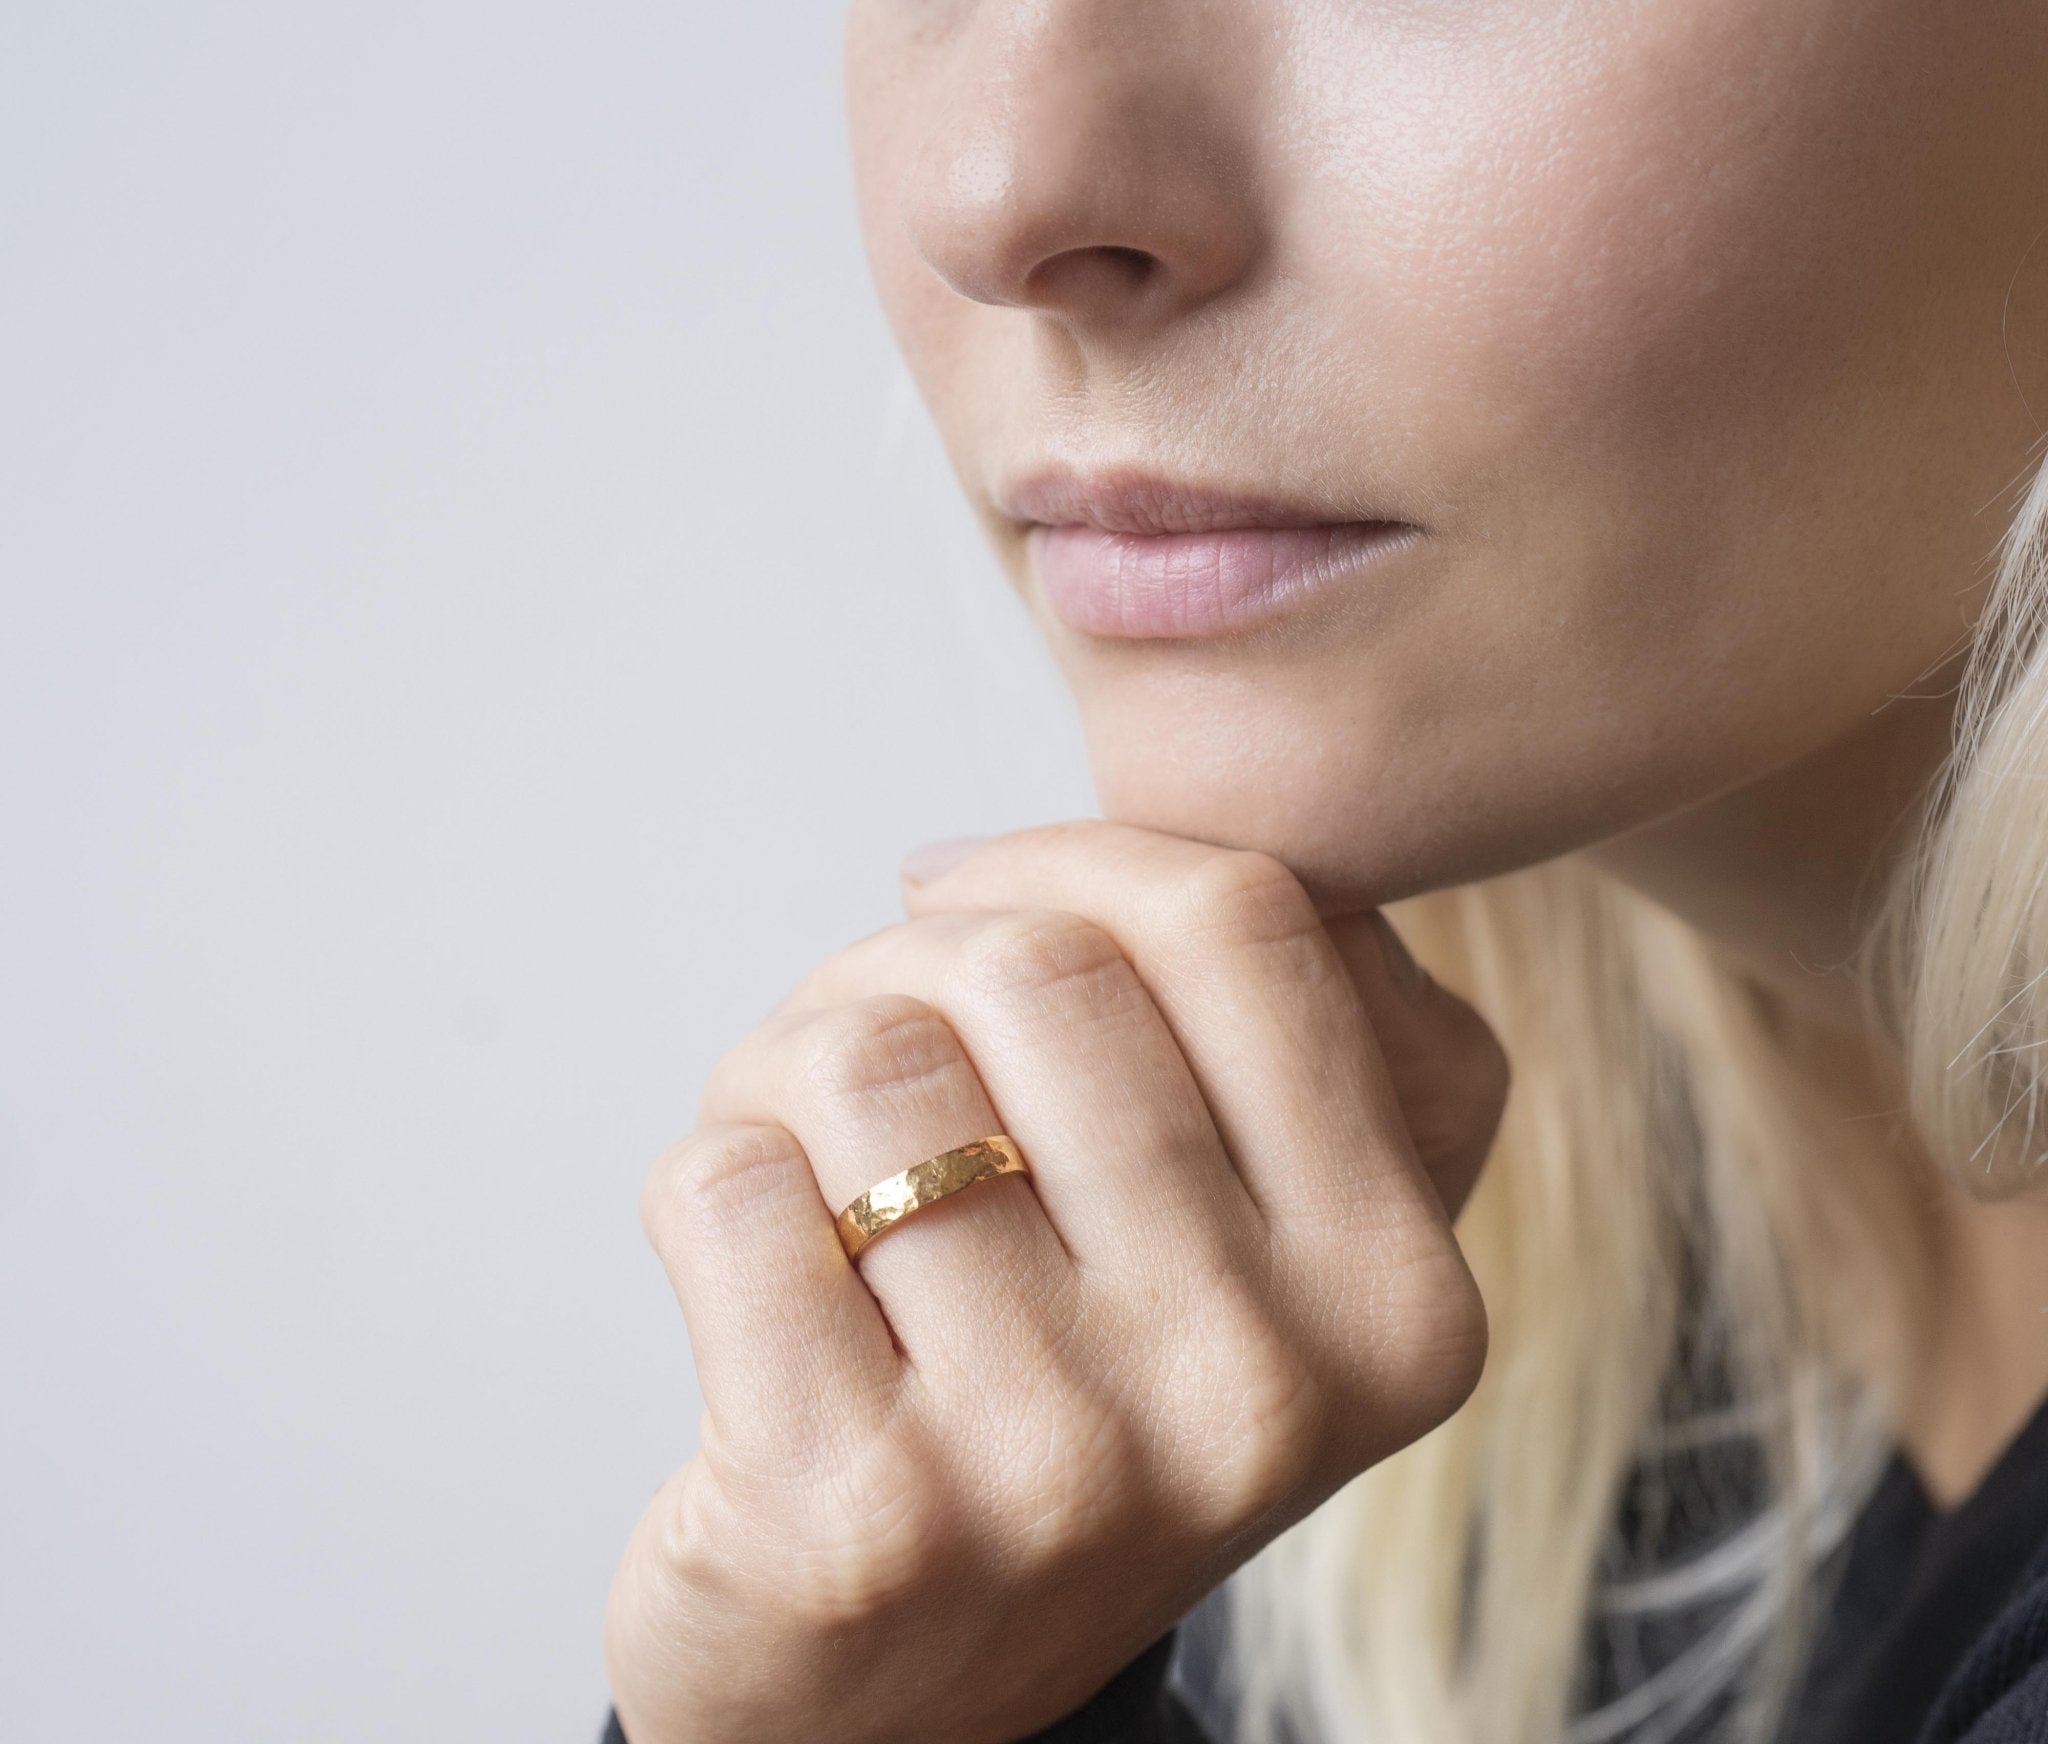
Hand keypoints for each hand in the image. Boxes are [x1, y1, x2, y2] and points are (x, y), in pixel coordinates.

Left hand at [604, 821, 1507, 1743]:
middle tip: (879, 1060)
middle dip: (908, 965)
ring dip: (789, 1070)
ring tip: (815, 1170)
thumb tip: (1110, 846)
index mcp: (1395, 1288)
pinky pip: (726, 1184)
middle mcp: (1258, 1387)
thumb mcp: (1271, 1235)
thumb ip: (1293, 1018)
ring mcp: (1059, 1466)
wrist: (905, 1705)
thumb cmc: (1073, 1400)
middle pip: (1031, 968)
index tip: (982, 905)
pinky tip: (761, 1277)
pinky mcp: (858, 1525)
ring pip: (862, 1059)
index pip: (1237, 918)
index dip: (1074, 860)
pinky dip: (713, 1179)